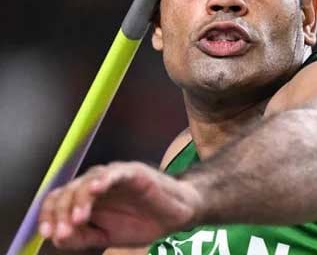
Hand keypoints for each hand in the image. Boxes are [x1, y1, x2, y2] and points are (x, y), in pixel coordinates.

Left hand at [38, 161, 202, 249]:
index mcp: (87, 199)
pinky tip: (95, 190)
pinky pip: (114, 173)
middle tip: (64, 231)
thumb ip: (83, 237)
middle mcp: (96, 184)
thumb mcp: (107, 237)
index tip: (48, 233)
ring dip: (79, 200)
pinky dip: (103, 179)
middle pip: (69, 190)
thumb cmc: (142, 222)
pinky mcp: (133, 172)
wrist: (176, 216)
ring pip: (87, 181)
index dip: (49, 215)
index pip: (59, 200)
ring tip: (78, 219)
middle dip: (61, 212)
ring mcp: (114, 176)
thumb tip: (57, 237)